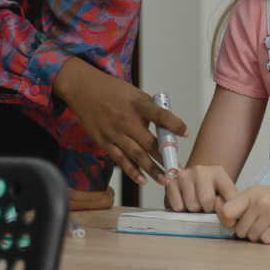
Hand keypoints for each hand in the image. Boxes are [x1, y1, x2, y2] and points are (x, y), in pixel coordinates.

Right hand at [53, 57, 188, 185]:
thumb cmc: (113, 90)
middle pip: (150, 143)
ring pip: (137, 156)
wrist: (84, 89)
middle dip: (166, 158)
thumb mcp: (135, 93)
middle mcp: (128, 121)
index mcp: (138, 105)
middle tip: (178, 171)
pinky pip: (121, 160)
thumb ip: (150, 108)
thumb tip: (167, 124)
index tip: (186, 133)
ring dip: (152, 170)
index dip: (174, 124)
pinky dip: (132, 171)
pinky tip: (143, 180)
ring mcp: (116, 133)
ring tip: (165, 180)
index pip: (160, 116)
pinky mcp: (105, 142)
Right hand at [164, 165, 238, 212]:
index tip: (225, 215)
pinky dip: (182, 208)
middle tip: (206, 205)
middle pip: (207, 200)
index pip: (230, 193)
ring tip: (195, 201)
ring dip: (195, 209)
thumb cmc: (209, 189)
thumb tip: (219, 210)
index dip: (228, 210)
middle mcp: (200, 170)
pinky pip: (178, 207)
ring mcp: (184, 175)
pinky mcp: (170, 182)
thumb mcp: (223, 193)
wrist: (192, 180)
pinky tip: (185, 200)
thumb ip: (227, 202)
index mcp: (218, 172)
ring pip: (192, 206)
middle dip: (208, 209)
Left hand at [219, 183, 269, 243]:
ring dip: (261, 236)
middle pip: (240, 231)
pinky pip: (267, 240)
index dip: (226, 222)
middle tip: (262, 225)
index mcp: (252, 192)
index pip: (226, 211)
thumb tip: (222, 217)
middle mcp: (261, 201)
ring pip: (254, 237)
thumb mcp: (263, 194)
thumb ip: (244, 204)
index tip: (234, 225)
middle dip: (249, 233)